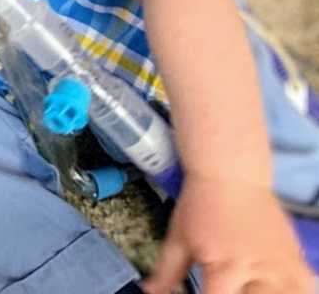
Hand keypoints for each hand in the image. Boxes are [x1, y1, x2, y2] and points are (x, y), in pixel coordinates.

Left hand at [143, 177, 314, 293]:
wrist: (231, 172)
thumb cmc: (201, 204)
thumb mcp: (178, 236)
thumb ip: (167, 272)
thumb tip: (150, 292)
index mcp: (224, 270)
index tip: (208, 293)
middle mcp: (256, 272)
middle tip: (229, 286)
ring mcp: (280, 267)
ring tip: (249, 285)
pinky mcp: (295, 259)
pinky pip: (304, 287)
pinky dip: (294, 291)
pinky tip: (276, 287)